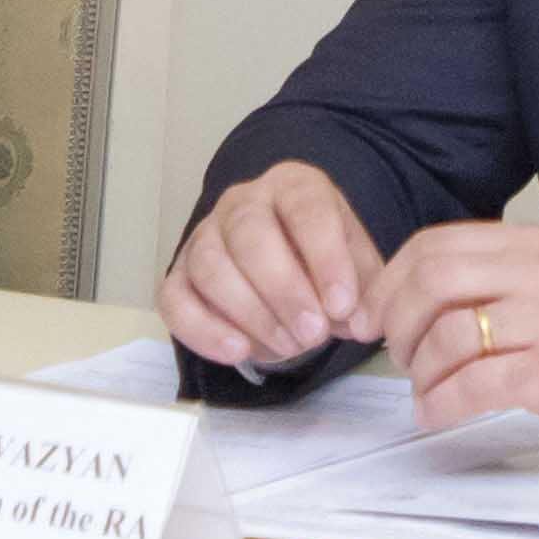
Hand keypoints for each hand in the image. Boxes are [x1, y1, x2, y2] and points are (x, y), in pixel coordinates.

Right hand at [163, 162, 379, 372]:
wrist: (286, 269)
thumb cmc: (322, 262)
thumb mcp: (356, 265)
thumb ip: (364, 289)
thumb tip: (362, 323)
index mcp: (292, 186)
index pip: (305, 208)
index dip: (325, 258)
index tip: (342, 306)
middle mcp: (242, 202)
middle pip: (249, 233)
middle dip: (283, 289)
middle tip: (314, 334)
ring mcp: (203, 236)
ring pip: (210, 264)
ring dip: (250, 312)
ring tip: (289, 347)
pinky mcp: (178, 276)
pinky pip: (175, 299)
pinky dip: (203, 329)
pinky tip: (238, 352)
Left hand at [368, 219, 538, 447]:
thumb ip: (496, 276)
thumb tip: (418, 294)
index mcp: (531, 247)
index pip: (435, 245)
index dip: (390, 281)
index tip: (372, 313)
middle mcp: (537, 275)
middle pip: (431, 282)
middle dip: (396, 322)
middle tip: (395, 351)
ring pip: (448, 335)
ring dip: (420, 369)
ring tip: (424, 388)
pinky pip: (475, 384)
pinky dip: (442, 401)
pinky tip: (437, 411)